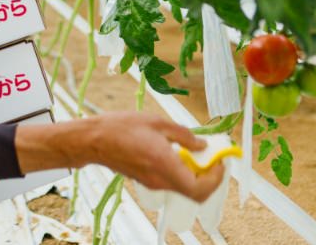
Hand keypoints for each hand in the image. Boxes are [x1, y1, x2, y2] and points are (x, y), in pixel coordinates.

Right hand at [15, 112, 225, 202]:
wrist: (94, 140)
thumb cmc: (122, 127)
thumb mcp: (157, 122)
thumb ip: (183, 134)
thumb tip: (202, 145)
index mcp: (164, 164)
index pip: (199, 188)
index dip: (216, 179)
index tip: (220, 161)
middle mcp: (160, 179)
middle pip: (194, 192)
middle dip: (209, 178)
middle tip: (213, 158)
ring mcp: (152, 182)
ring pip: (184, 188)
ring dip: (196, 174)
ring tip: (197, 151)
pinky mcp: (146, 180)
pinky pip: (172, 181)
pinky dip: (182, 171)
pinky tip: (179, 152)